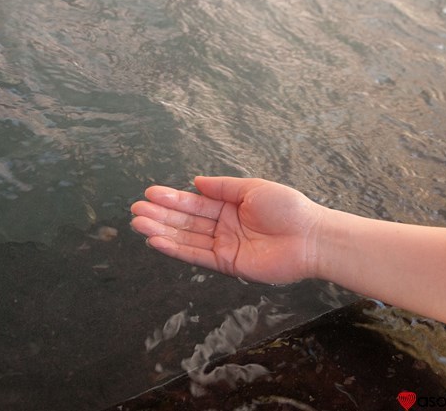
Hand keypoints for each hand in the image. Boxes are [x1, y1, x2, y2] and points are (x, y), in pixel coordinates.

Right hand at [130, 176, 324, 283]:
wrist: (310, 237)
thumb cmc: (286, 208)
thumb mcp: (252, 188)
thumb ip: (222, 187)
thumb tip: (195, 181)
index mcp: (229, 207)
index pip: (194, 203)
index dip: (172, 199)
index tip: (150, 194)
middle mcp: (223, 226)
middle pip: (185, 221)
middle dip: (160, 215)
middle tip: (135, 210)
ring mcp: (223, 245)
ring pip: (186, 237)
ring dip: (162, 231)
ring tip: (139, 224)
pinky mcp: (226, 264)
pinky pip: (196, 255)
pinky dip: (176, 249)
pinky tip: (157, 241)